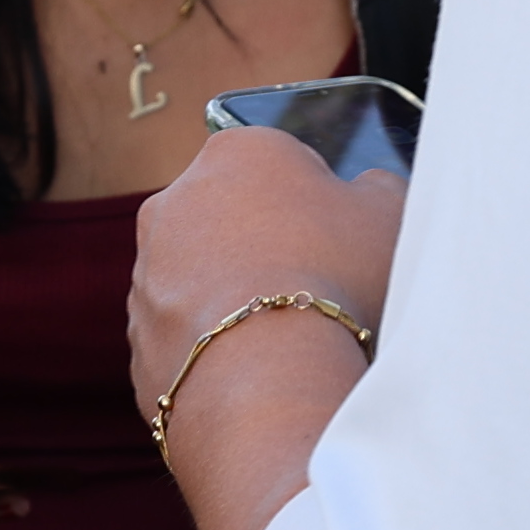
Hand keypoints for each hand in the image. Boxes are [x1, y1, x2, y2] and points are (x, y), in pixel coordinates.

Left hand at [122, 127, 406, 424]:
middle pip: (234, 217)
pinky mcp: (138, 336)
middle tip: (318, 288)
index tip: (339, 239)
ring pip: (204, 278)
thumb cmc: (334, 279)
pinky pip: (187, 336)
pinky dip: (215, 350)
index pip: (281, 162)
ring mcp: (148, 271)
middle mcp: (175, 200)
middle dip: (268, 247)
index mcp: (235, 151)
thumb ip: (377, 189)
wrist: (266, 378)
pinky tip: (254, 370)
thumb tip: (368, 190)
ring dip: (237, 297)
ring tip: (287, 337)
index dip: (317, 201)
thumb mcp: (390, 213)